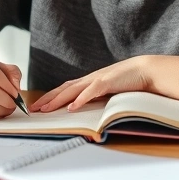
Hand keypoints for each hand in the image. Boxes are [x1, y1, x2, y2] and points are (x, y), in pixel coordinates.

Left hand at [30, 56, 150, 112]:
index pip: (65, 89)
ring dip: (57, 100)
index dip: (51, 97)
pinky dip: (80, 99)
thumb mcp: (109, 91)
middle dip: (47, 99)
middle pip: (63, 89)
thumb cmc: (129, 81)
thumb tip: (86, 109)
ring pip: (72, 90)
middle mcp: (90, 79)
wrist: (145, 70)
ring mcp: (98, 79)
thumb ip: (98, 97)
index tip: (39, 106)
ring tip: (45, 109)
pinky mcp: (108, 82)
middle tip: (33, 108)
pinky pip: (91, 92)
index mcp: (89, 81)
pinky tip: (72, 107)